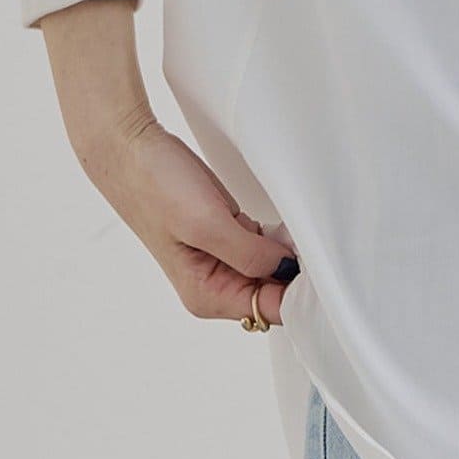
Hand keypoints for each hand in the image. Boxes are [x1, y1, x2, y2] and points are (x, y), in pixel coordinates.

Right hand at [37, 0, 295, 324]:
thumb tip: (289, 271)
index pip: (270, 309)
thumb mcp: (209, 224)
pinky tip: (289, 223)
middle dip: (299, 271)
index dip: (301, 293)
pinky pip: (264, 246)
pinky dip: (280, 238)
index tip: (327, 268)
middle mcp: (215, 285)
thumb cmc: (159, 186)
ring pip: (273, 269)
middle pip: (275, 292)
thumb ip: (250, 255)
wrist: (131, 149)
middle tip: (319, 242)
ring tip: (304, 230)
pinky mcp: (226, 234)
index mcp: (207, 295)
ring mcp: (221, 260)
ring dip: (290, 253)